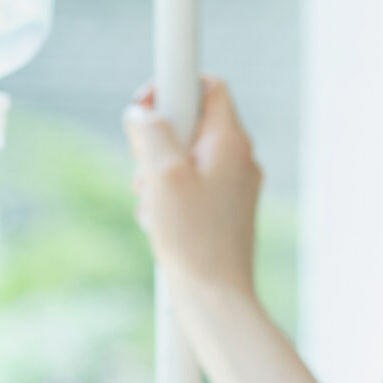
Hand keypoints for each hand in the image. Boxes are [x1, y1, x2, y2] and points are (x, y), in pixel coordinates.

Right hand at [122, 74, 263, 301]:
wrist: (215, 296)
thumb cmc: (192, 238)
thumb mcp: (162, 174)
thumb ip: (151, 131)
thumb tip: (142, 113)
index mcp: (231, 140)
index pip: (209, 85)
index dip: (173, 86)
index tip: (146, 108)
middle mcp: (239, 158)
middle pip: (191, 123)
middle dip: (158, 140)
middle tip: (143, 168)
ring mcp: (235, 185)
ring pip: (187, 157)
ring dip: (159, 173)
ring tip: (151, 203)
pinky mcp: (226, 209)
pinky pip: (192, 185)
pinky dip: (170, 196)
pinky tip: (159, 222)